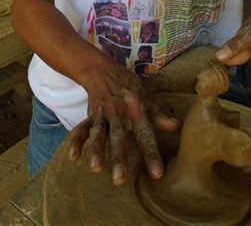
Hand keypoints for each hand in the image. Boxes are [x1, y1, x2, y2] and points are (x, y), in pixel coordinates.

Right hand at [68, 60, 179, 185]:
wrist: (103, 70)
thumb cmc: (129, 87)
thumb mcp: (147, 96)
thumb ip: (160, 114)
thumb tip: (178, 127)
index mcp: (136, 110)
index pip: (146, 134)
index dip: (151, 154)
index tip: (157, 174)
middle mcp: (119, 113)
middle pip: (119, 136)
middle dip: (119, 157)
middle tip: (120, 180)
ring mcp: (103, 114)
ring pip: (99, 134)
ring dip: (96, 151)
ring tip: (95, 169)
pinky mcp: (90, 115)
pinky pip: (82, 129)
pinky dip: (76, 142)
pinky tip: (73, 158)